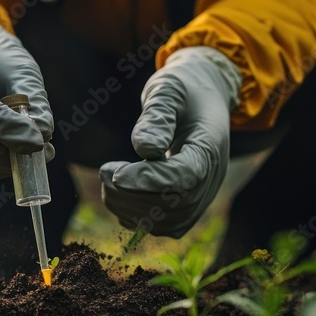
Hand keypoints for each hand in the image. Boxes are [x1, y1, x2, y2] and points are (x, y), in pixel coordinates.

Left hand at [100, 46, 239, 237]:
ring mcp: (200, 197)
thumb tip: (144, 148)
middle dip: (132, 193)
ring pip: (165, 222)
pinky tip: (118, 189)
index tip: (115, 173)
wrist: (202, 100)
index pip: (185, 177)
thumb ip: (157, 116)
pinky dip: (133, 214)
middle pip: (174, 204)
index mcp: (210, 148)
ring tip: (108, 175)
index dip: (149, 180)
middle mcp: (211, 179)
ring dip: (128, 205)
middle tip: (105, 170)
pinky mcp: (185, 207)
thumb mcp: (169, 89)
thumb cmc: (183, 90)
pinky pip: (160, 225)